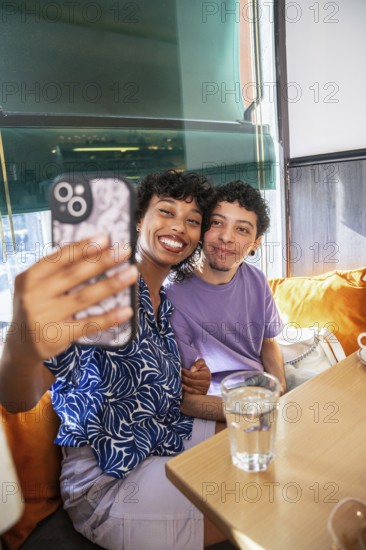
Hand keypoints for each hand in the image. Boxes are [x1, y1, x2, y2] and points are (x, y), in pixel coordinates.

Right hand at [7, 235, 137, 364]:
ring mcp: (46, 316)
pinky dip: (110, 317)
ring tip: (131, 273)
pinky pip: (89, 324)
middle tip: (125, 251)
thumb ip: (57, 271)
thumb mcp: (36, 286)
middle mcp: (35, 295)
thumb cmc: (36, 307)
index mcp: (30, 277)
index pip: (59, 258)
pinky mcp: (58, 336)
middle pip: (74, 274)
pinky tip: (127, 310)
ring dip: (111, 284)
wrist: (22, 344)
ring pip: (84, 297)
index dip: (83, 247)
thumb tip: (94, 250)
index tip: (106, 238)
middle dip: (102, 261)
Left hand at [181, 358, 210, 394]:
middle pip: (190, 381)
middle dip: (183, 377)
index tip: (181, 369)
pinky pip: (190, 391)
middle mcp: (206, 382)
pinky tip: (180, 384)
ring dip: (182, 382)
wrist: (204, 378)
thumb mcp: (201, 363)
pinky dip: (184, 387)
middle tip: (177, 373)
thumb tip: (192, 370)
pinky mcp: (200, 393)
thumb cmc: (201, 369)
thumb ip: (198, 363)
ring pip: (189, 386)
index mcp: (206, 374)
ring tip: (178, 377)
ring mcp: (203, 389)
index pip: (193, 375)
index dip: (185, 372)